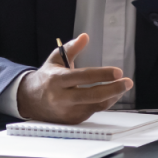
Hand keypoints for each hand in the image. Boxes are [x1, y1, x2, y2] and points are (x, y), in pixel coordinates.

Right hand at [16, 33, 132, 123]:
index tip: (118, 71)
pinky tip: (111, 95)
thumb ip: (71, 48)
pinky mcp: (72, 120)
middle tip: (128, 82)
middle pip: (92, 95)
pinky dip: (104, 103)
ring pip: (95, 106)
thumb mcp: (54, 60)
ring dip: (112, 97)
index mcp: (57, 79)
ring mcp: (67, 111)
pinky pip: (93, 112)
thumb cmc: (47, 77)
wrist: (30, 100)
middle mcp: (61, 97)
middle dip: (113, 89)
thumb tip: (85, 36)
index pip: (83, 77)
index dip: (102, 75)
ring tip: (123, 87)